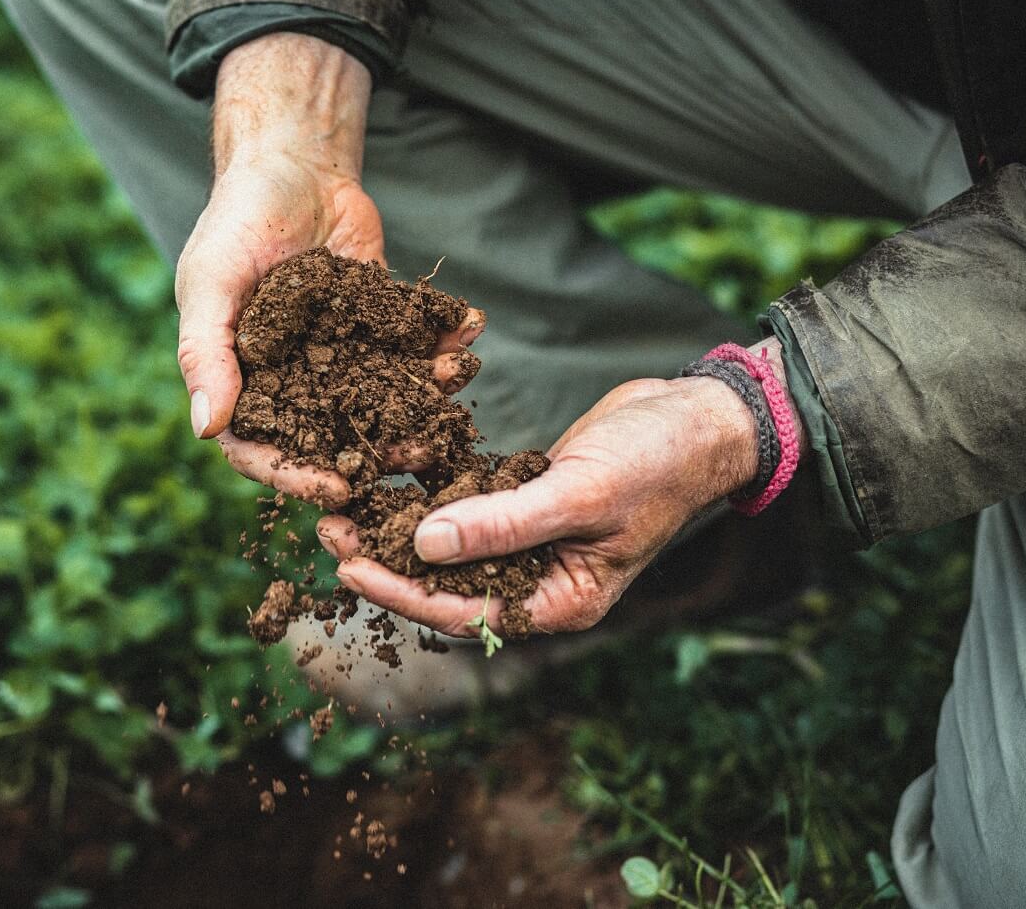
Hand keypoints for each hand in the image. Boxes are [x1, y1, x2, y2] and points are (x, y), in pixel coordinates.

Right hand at [175, 33, 483, 506]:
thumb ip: (205, 352)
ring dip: (423, 399)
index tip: (339, 488)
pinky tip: (469, 330)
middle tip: (421, 455)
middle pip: (335, 438)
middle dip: (380, 450)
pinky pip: (415, 349)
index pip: (264, 450)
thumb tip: (204, 428)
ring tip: (453, 384)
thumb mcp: (210, 282)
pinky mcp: (382, 328)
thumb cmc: (237, 221)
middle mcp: (294, 383)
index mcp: (244, 384)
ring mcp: (342, 358)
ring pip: (385, 400)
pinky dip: (444, 343)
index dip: (297, 476)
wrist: (292, 164)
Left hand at [317, 339, 796, 636]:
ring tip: (343, 500)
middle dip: (386, 557)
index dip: (401, 590)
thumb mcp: (578, 495)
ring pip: (451, 543)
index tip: (347, 565)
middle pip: (447, 580)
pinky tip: (389, 470)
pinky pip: (468, 504)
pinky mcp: (526, 499)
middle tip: (328, 528)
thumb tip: (423, 545)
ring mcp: (533, 540)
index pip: (464, 609)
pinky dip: (432, 491)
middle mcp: (541, 579)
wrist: (698, 415)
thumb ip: (502, 523)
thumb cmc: (656, 461)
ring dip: (400, 522)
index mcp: (559, 601)